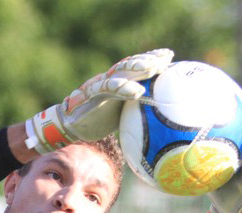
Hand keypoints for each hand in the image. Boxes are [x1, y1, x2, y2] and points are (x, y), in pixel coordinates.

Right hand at [24, 49, 173, 153]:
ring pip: (120, 71)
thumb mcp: (123, 114)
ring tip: (152, 67)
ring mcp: (100, 84)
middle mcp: (110, 79)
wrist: (72, 126)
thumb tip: (161, 119)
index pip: (136, 66)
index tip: (170, 57)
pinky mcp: (91, 94)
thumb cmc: (98, 121)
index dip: (152, 59)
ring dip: (137, 68)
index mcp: (118, 82)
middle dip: (149, 59)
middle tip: (166, 57)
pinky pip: (108, 88)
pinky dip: (124, 89)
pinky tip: (138, 92)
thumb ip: (138, 109)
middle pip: (131, 64)